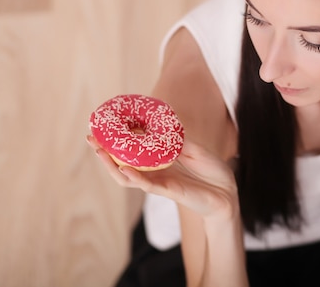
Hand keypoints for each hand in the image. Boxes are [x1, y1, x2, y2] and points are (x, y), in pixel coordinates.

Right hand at [87, 136, 238, 219]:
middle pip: (121, 165)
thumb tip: (160, 126)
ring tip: (99, 152)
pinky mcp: (169, 191)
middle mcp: (155, 173)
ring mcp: (160, 183)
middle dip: (104, 153)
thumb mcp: (194, 149)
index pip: (132, 151)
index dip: (117, 141)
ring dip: (112, 166)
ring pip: (128, 177)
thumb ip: (177, 140)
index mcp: (159, 161)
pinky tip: (123, 169)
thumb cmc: (212, 171)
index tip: (102, 126)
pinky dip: (134, 177)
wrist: (228, 193)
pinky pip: (147, 185)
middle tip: (90, 138)